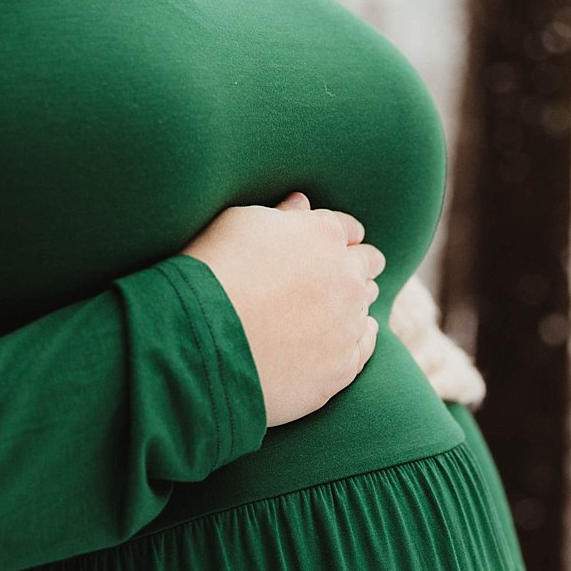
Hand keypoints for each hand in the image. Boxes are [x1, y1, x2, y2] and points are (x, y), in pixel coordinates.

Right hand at [182, 190, 385, 427]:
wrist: (203, 340)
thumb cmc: (213, 273)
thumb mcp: (240, 224)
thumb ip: (280, 215)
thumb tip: (301, 204)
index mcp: (325, 234)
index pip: (348, 230)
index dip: (341, 236)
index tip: (338, 243)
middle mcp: (347, 277)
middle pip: (367, 265)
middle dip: (358, 265)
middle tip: (347, 272)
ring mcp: (347, 323)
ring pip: (365, 306)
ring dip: (355, 302)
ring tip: (339, 306)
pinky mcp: (341, 366)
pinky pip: (364, 347)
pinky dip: (360, 338)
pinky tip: (356, 334)